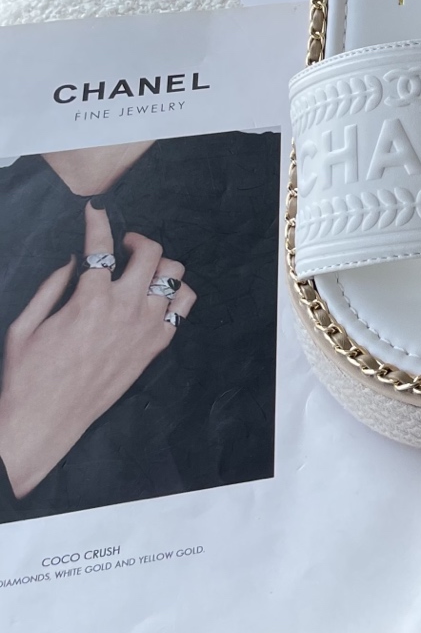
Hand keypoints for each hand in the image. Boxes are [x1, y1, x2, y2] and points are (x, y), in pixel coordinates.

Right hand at [0, 202, 195, 499]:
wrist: (44, 422)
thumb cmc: (27, 376)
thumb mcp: (26, 325)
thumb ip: (51, 286)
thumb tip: (74, 259)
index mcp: (89, 299)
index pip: (101, 246)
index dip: (99, 221)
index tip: (96, 210)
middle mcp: (125, 308)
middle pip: (151, 251)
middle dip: (137, 240)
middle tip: (124, 246)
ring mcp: (146, 327)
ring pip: (174, 273)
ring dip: (160, 264)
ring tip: (143, 270)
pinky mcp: (156, 346)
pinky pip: (183, 306)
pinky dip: (175, 293)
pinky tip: (158, 295)